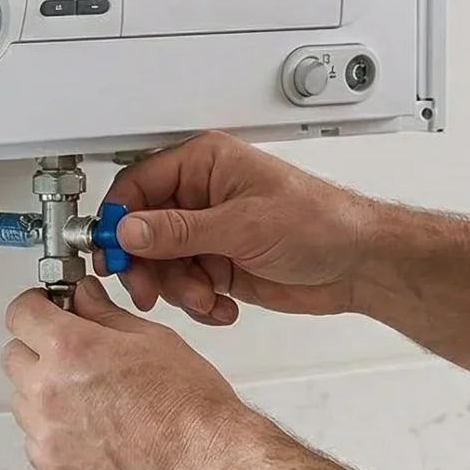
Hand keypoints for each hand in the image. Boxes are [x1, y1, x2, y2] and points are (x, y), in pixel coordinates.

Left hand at [0, 279, 272, 469]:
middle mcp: (47, 389)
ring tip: (89, 398)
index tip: (49, 311)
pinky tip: (91, 428)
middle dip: (38, 348)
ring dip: (43, 391)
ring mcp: (45, 432)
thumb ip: (104, 315)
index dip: (36, 307)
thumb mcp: (151, 339)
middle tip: (73, 355)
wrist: (204, 465)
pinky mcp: (52, 467)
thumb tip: (83, 298)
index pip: (20, 312)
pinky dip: (53, 430)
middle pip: (14, 355)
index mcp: (69, 348)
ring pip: (21, 399)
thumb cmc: (188, 406)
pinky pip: (34, 438)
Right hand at [102, 132, 379, 325]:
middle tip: (150, 290)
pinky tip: (222, 306)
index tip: (110, 253)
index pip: (137, 185)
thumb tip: (128, 231)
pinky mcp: (220, 264)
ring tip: (206, 297)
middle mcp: (201, 195)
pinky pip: (187, 286)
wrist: (359, 265)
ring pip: (163, 265)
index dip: (118, 220)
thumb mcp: (242, 224)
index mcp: (204, 164)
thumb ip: (179, 230)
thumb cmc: (321, 222)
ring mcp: (210, 232)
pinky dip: (199, 302)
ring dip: (179, 289)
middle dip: (147, 266)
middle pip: (143, 231)